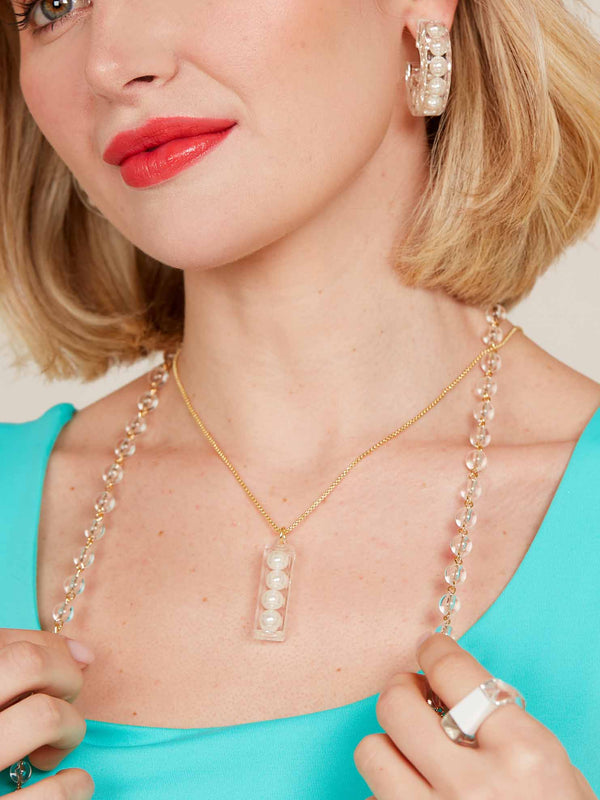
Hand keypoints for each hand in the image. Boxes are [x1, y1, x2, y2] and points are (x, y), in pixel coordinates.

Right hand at [0, 628, 94, 796]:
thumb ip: (21, 663)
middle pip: (30, 663)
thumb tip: (84, 654)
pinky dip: (76, 785)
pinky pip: (53, 792)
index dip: (54, 656)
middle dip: (65, 677)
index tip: (59, 677)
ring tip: (54, 749)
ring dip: (72, 728)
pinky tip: (71, 784)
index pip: (19, 646)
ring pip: (47, 715)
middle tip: (63, 704)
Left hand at [354, 633, 595, 798]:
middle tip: (414, 695)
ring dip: (389, 745)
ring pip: (371, 752)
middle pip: (396, 705)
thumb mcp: (554, 769)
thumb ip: (500, 725)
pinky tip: (417, 797)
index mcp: (523, 755)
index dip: (434, 651)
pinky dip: (390, 793)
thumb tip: (443, 685)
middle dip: (402, 690)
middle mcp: (472, 787)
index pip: (453, 671)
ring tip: (413, 755)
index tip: (428, 649)